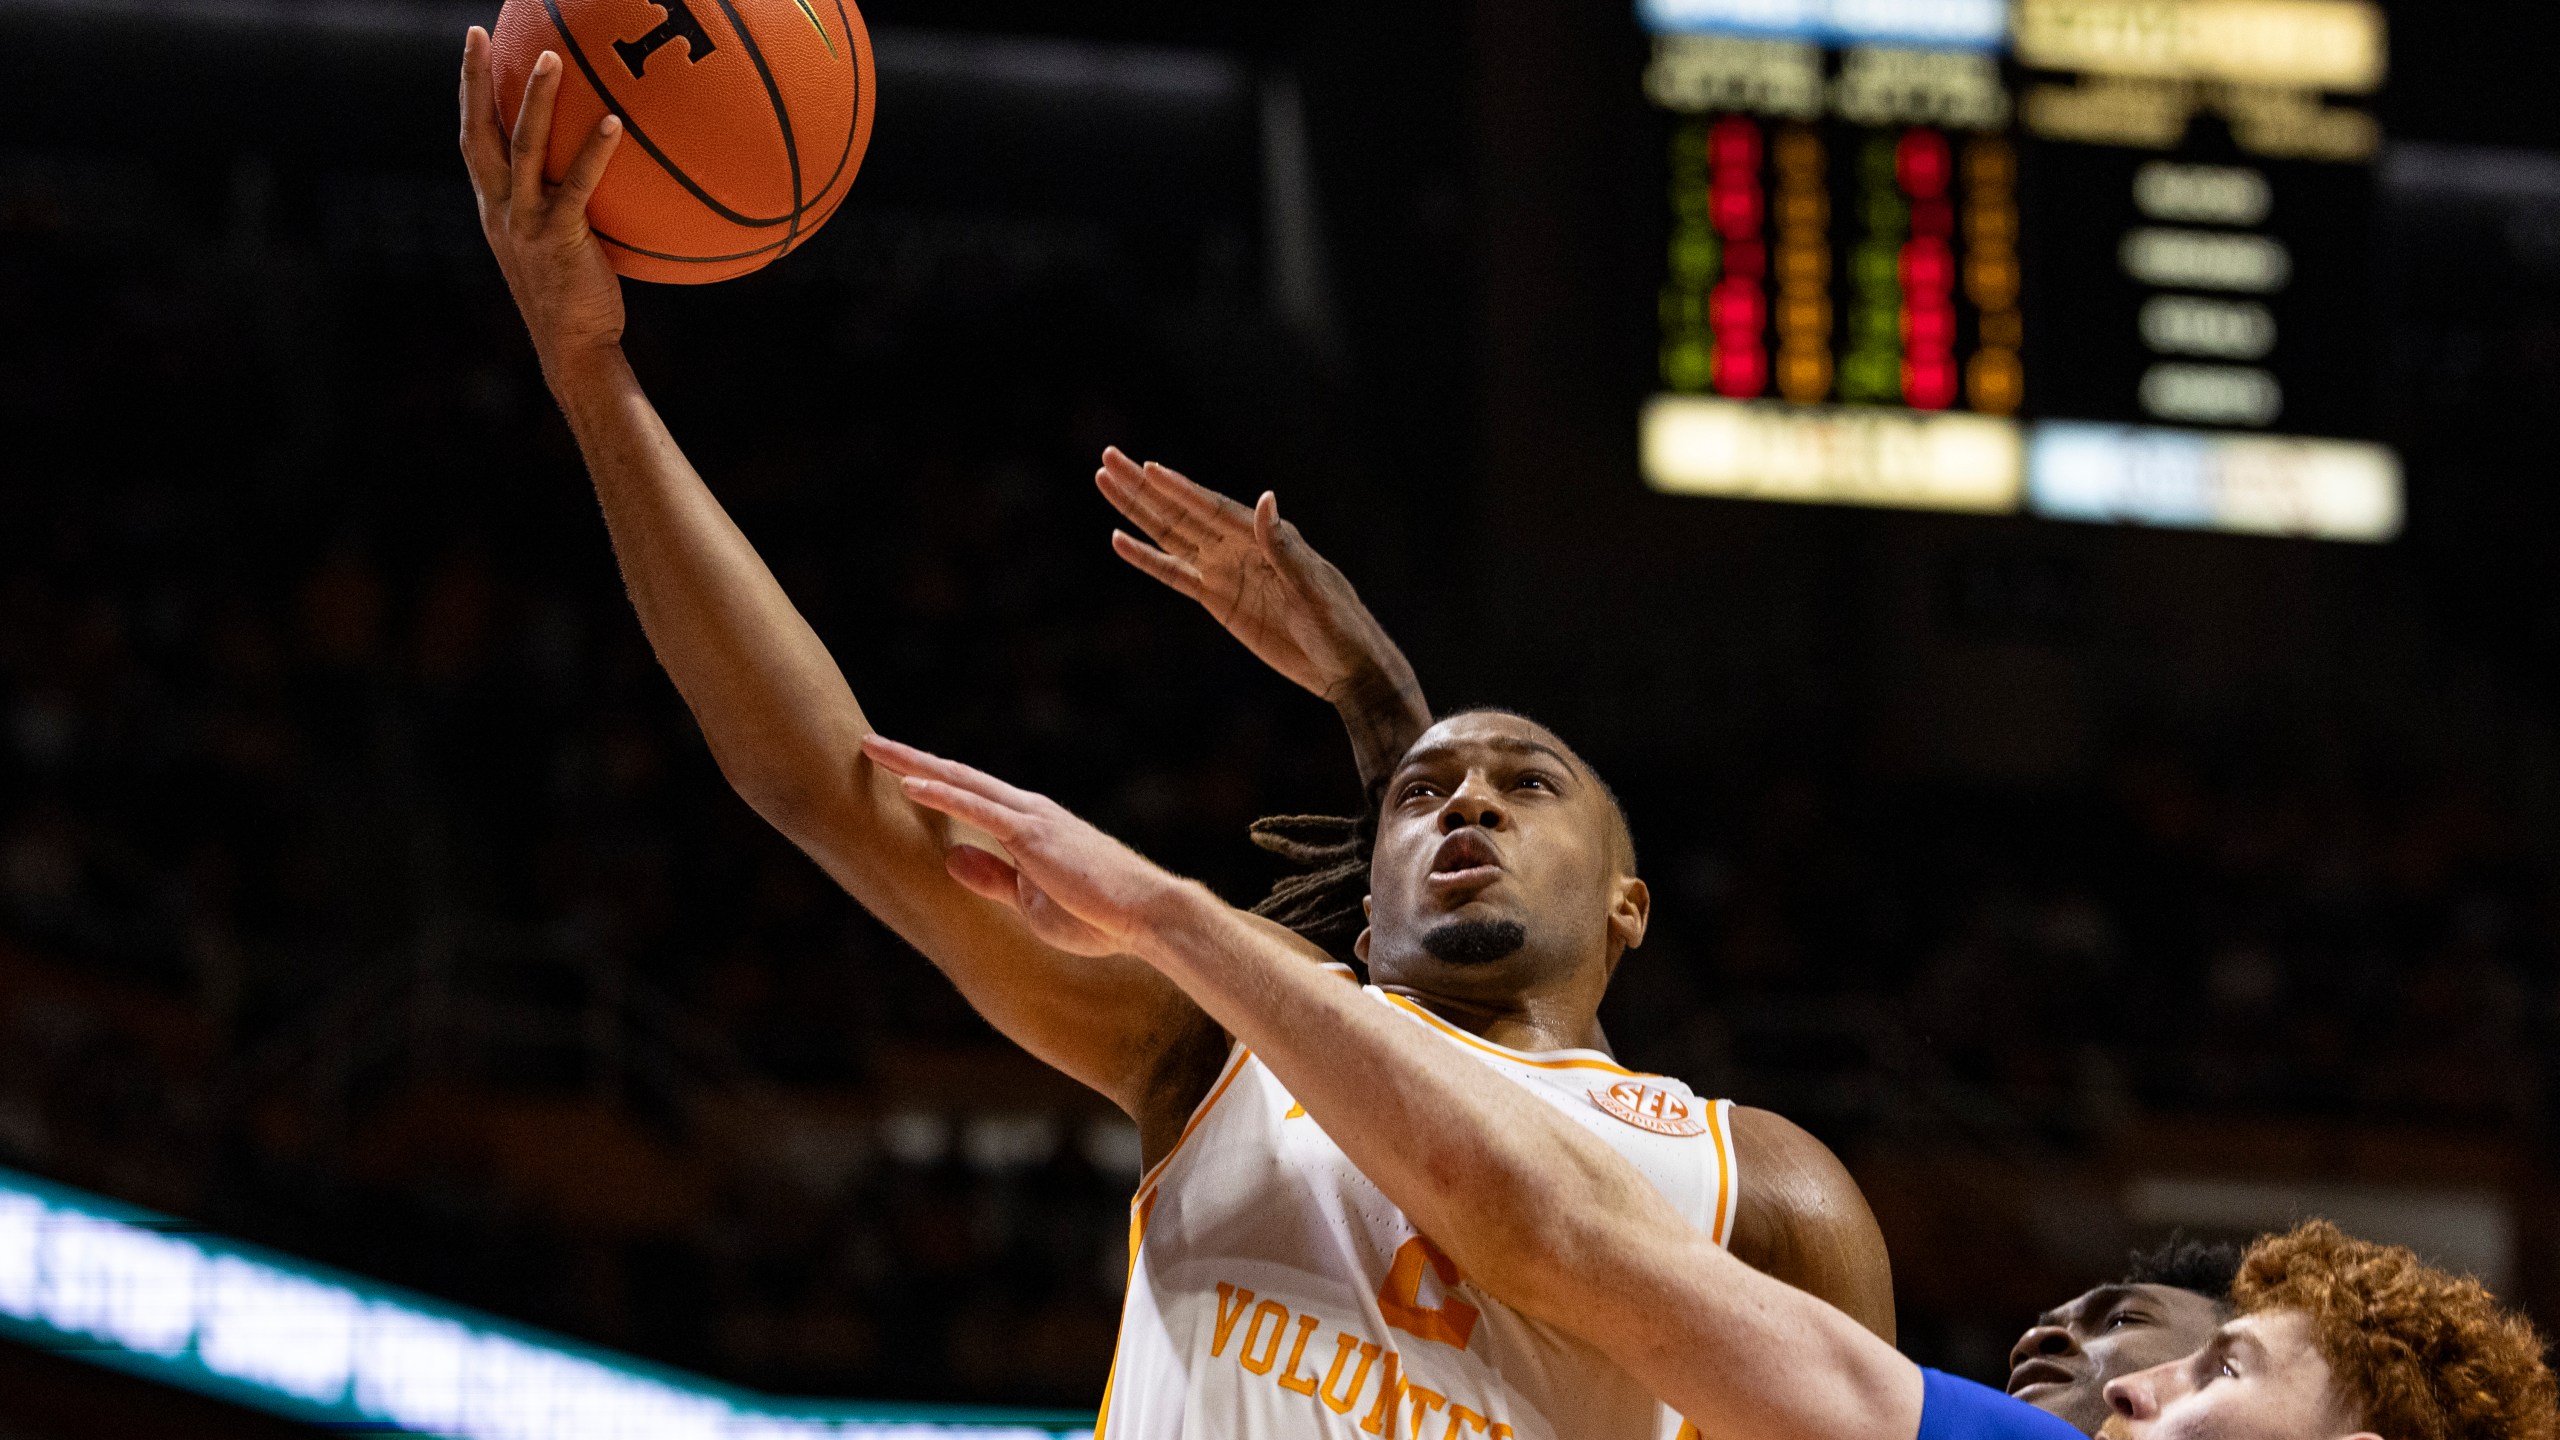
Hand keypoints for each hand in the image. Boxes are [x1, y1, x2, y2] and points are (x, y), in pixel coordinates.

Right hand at [458, 27, 626, 367]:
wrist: (572, 347)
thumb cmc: (574, 297)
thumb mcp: (554, 244)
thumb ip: (559, 205)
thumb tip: (589, 170)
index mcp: (494, 208)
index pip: (473, 140)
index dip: (468, 94)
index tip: (472, 49)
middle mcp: (500, 211)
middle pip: (479, 133)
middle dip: (475, 81)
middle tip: (479, 34)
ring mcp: (525, 224)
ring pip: (523, 149)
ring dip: (535, 101)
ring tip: (550, 58)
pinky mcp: (558, 239)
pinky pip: (576, 186)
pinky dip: (593, 152)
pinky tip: (614, 121)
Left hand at [860, 734, 1193, 959]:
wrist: (1145, 915)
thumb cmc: (1097, 914)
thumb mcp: (1031, 900)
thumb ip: (993, 877)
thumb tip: (951, 858)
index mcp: (1029, 828)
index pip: (971, 796)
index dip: (931, 781)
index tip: (895, 770)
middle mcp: (1028, 812)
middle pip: (958, 777)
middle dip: (911, 760)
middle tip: (868, 745)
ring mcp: (1031, 820)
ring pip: (962, 782)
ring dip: (914, 766)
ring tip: (872, 750)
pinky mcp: (1032, 836)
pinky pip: (978, 809)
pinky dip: (943, 794)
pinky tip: (909, 784)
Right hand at [1097, 450, 1419, 710]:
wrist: (1345, 667)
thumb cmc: (1340, 625)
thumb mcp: (1314, 588)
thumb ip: (1285, 548)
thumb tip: (1267, 500)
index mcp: (1265, 537)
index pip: (1211, 507)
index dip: (1178, 488)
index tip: (1145, 468)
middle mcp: (1238, 546)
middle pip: (1181, 511)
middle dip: (1143, 487)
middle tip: (1108, 457)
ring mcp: (1224, 571)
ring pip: (1171, 535)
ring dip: (1138, 511)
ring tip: (1105, 483)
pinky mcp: (1217, 599)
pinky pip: (1174, 574)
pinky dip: (1147, 559)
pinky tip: (1120, 541)